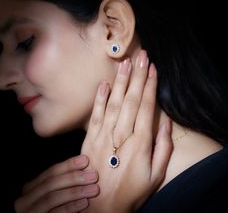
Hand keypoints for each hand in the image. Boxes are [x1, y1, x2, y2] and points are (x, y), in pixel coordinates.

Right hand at [14, 155, 98, 212]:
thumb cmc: (52, 208)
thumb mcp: (53, 192)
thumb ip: (62, 181)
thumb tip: (84, 164)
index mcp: (31, 188)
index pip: (51, 172)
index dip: (68, 165)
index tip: (86, 160)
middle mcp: (26, 199)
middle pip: (51, 183)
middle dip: (73, 177)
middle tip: (94, 175)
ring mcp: (31, 212)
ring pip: (52, 198)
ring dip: (75, 192)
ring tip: (94, 188)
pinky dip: (70, 207)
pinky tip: (84, 202)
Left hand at [81, 50, 172, 212]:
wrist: (100, 205)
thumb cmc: (131, 191)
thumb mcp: (156, 175)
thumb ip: (163, 147)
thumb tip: (164, 122)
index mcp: (140, 143)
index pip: (146, 107)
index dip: (150, 86)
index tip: (152, 69)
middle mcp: (121, 135)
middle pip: (132, 100)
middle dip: (137, 76)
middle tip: (141, 57)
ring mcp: (103, 136)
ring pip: (114, 103)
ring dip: (120, 82)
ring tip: (125, 63)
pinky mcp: (90, 139)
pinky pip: (95, 114)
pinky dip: (99, 98)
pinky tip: (103, 84)